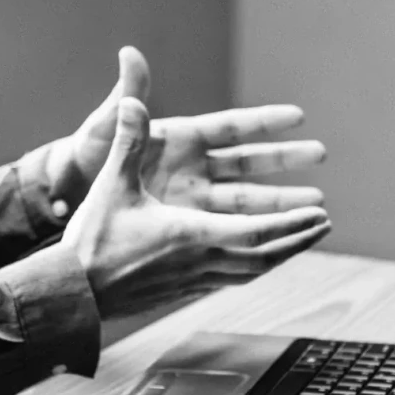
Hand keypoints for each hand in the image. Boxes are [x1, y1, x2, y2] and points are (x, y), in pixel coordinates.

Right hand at [62, 96, 331, 318]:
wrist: (72, 294)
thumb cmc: (91, 240)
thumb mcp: (111, 185)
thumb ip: (128, 141)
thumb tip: (134, 101)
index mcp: (190, 233)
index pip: (255, 231)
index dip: (290, 224)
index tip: (318, 215)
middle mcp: (198, 259)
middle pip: (263, 254)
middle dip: (297, 239)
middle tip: (323, 224)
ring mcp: (192, 279)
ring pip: (250, 271)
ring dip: (280, 255)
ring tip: (301, 242)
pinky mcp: (181, 291)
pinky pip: (230, 281)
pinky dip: (253, 268)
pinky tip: (256, 263)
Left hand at [64, 46, 327, 215]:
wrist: (65, 196)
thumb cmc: (83, 155)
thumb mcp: (105, 127)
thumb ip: (126, 97)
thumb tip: (129, 52)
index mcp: (181, 138)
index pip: (231, 127)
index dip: (263, 122)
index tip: (298, 116)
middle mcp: (193, 167)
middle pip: (249, 163)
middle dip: (285, 161)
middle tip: (321, 155)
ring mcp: (192, 197)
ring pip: (246, 201)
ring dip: (280, 203)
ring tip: (317, 210)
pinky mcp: (186, 225)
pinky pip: (228, 229)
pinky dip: (255, 233)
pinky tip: (283, 240)